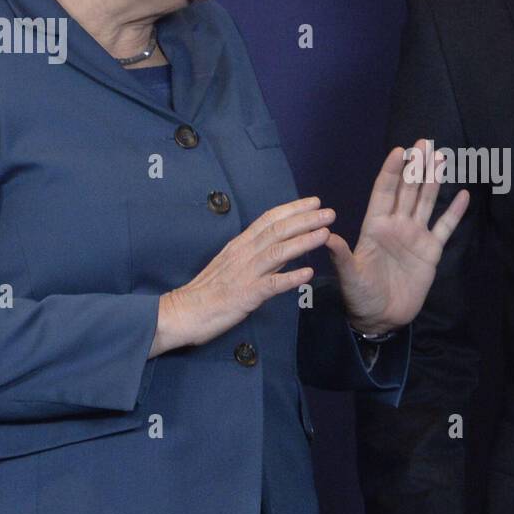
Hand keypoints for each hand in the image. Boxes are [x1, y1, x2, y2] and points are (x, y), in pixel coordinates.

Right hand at [150, 195, 333, 356]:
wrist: (184, 312)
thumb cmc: (208, 289)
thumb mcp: (232, 263)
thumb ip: (257, 253)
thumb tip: (284, 245)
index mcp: (240, 245)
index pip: (269, 219)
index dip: (293, 209)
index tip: (314, 202)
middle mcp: (244, 254)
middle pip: (278, 231)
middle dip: (306, 220)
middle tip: (329, 212)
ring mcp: (245, 274)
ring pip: (278, 252)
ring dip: (303, 242)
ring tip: (326, 234)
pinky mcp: (245, 295)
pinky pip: (271, 285)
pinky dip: (290, 278)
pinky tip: (308, 274)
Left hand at [326, 140, 469, 334]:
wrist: (381, 317)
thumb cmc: (360, 295)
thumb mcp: (349, 276)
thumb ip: (342, 256)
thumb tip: (328, 237)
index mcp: (375, 226)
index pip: (384, 192)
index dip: (391, 172)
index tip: (399, 151)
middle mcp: (396, 225)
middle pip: (407, 190)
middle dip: (415, 166)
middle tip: (424, 142)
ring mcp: (415, 236)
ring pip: (426, 202)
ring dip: (433, 181)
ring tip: (441, 158)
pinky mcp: (431, 251)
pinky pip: (445, 227)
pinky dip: (454, 211)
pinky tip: (463, 194)